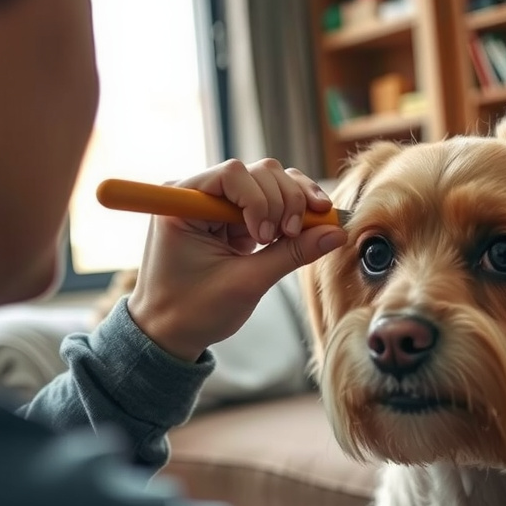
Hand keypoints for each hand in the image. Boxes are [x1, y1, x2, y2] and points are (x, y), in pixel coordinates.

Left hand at [127, 159, 347, 361]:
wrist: (169, 333)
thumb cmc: (191, 311)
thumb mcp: (245, 284)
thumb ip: (291, 254)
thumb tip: (335, 233)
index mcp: (183, 204)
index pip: (233, 173)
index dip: (260, 199)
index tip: (266, 237)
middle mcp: (198, 193)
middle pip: (258, 172)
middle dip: (283, 202)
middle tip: (288, 237)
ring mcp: (218, 202)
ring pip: (270, 179)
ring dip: (292, 204)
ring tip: (295, 235)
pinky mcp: (233, 215)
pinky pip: (270, 198)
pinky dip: (291, 210)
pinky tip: (303, 228)